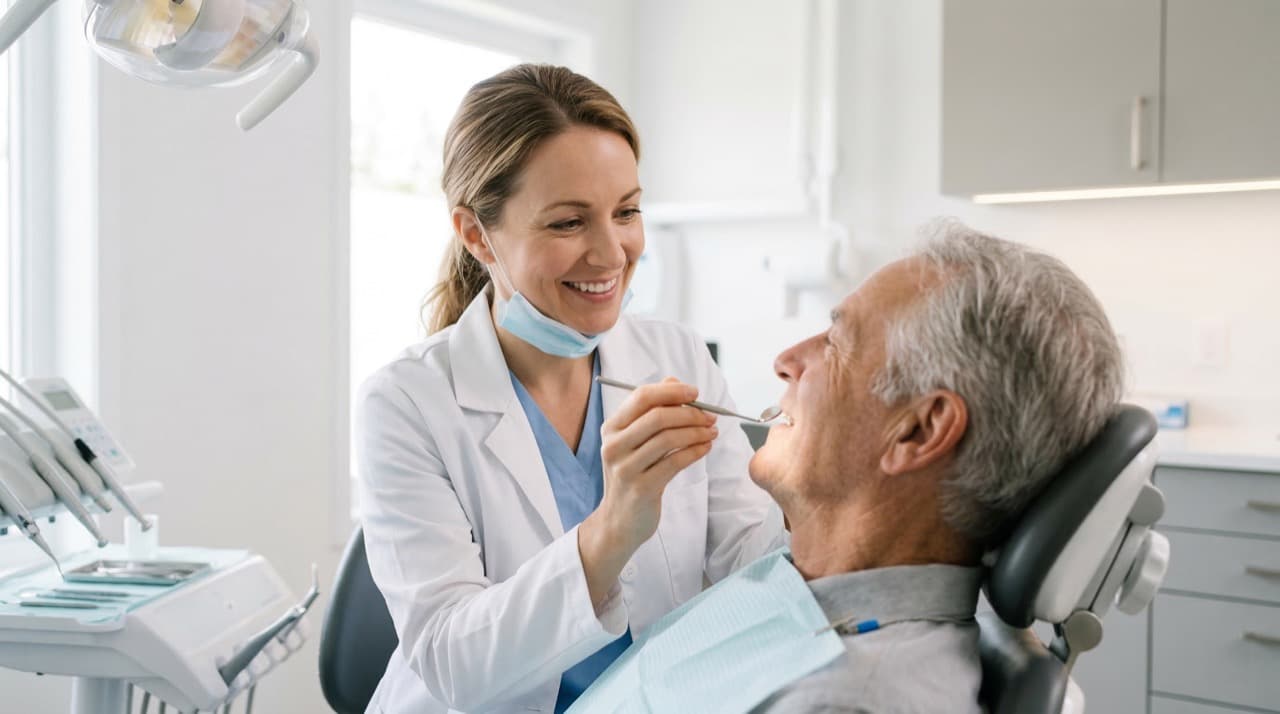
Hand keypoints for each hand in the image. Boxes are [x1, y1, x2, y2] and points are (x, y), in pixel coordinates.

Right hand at [578, 378, 717, 606]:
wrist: (620, 520)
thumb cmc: (632, 474)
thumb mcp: (634, 441)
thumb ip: (651, 410)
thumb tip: (673, 381)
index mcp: (611, 428)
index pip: (642, 397)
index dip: (672, 391)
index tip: (695, 392)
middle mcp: (614, 445)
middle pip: (658, 416)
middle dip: (690, 413)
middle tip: (710, 416)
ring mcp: (626, 468)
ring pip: (669, 438)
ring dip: (697, 432)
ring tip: (712, 431)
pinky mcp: (641, 488)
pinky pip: (675, 462)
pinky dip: (695, 451)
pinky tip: (705, 447)